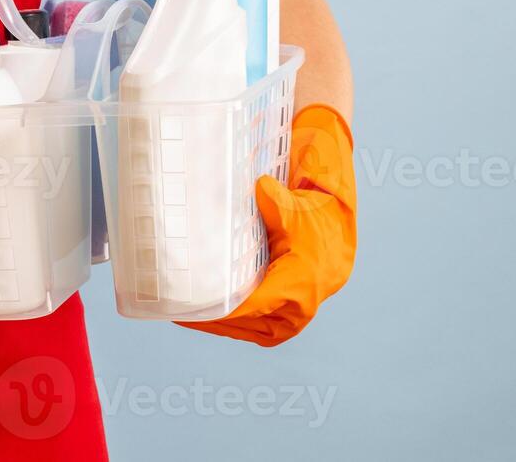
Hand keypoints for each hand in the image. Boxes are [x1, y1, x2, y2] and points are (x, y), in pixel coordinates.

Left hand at [179, 104, 356, 346]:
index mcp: (297, 284)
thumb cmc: (315, 221)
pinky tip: (207, 319)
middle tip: (177, 311)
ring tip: (185, 317)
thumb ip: (276, 200)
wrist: (337, 237)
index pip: (251, 305)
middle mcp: (296, 308)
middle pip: (244, 322)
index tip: (191, 309)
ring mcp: (292, 317)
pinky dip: (233, 325)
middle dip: (211, 319)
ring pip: (249, 330)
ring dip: (219, 326)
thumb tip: (262, 185)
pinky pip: (257, 329)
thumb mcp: (295, 209)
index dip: (220, 310)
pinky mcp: (288, 319)